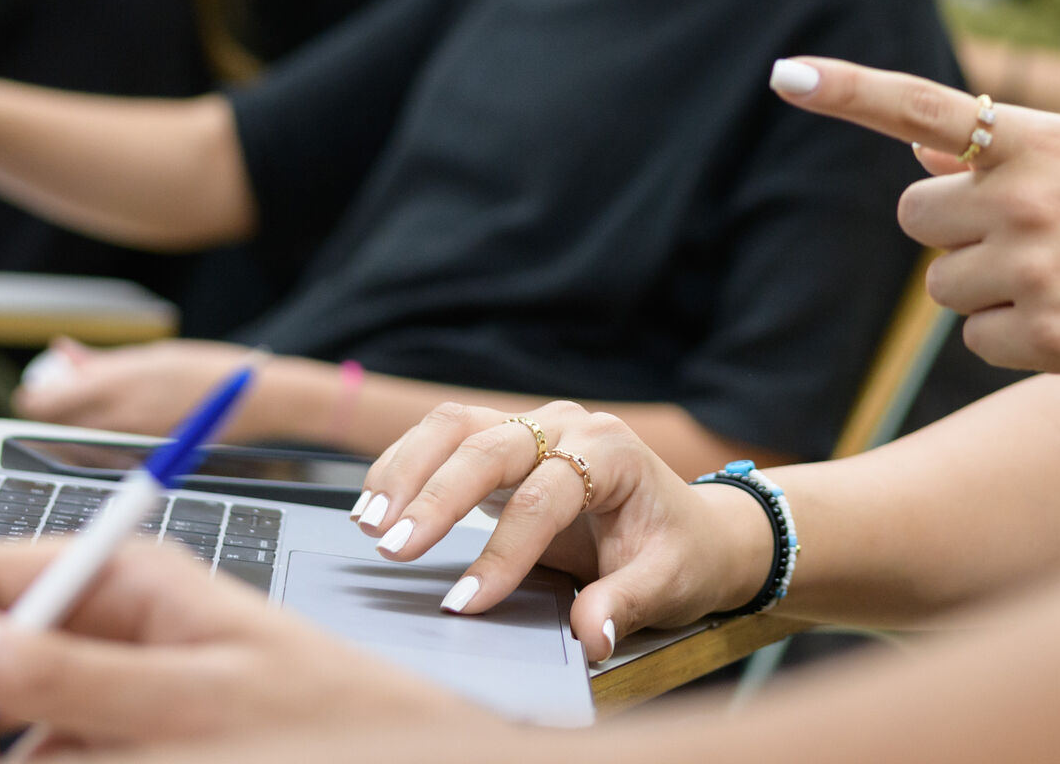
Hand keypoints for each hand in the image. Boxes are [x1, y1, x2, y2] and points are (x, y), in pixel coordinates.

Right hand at [0, 537, 471, 749]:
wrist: (405, 762)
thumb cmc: (332, 720)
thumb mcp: (198, 700)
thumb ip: (72, 675)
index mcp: (126, 576)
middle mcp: (110, 622)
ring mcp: (115, 686)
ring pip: (11, 725)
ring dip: (2, 752)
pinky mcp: (129, 738)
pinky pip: (57, 751)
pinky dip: (44, 762)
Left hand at [15, 339, 270, 438]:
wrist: (252, 401)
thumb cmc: (205, 368)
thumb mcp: (151, 354)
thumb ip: (101, 361)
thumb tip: (62, 353)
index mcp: (116, 383)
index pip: (43, 402)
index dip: (34, 395)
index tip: (40, 385)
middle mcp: (116, 417)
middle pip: (53, 424)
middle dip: (53, 408)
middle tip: (67, 390)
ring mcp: (128, 441)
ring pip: (75, 437)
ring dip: (75, 420)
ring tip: (101, 400)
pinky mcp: (141, 457)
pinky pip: (103, 447)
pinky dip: (101, 433)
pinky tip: (124, 416)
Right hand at [355, 399, 773, 663]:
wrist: (690, 526)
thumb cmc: (679, 551)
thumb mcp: (668, 583)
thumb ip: (626, 604)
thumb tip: (590, 634)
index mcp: (613, 452)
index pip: (546, 496)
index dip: (504, 551)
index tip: (466, 602)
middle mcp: (569, 426)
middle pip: (491, 446)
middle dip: (437, 499)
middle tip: (394, 549)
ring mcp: (536, 427)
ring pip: (457, 426)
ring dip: (407, 470)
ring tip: (370, 522)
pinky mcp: (507, 441)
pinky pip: (447, 436)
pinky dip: (406, 465)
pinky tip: (375, 502)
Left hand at [771, 57, 1059, 434]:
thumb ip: (1008, 149)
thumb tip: (918, 139)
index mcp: (1045, 137)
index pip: (923, 103)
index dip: (847, 89)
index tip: (784, 74)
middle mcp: (1029, 194)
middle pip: (918, 215)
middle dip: (957, 234)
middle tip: (1033, 243)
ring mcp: (1033, 265)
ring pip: (942, 286)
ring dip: (988, 293)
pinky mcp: (1042, 334)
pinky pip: (979, 341)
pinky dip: (1018, 343)